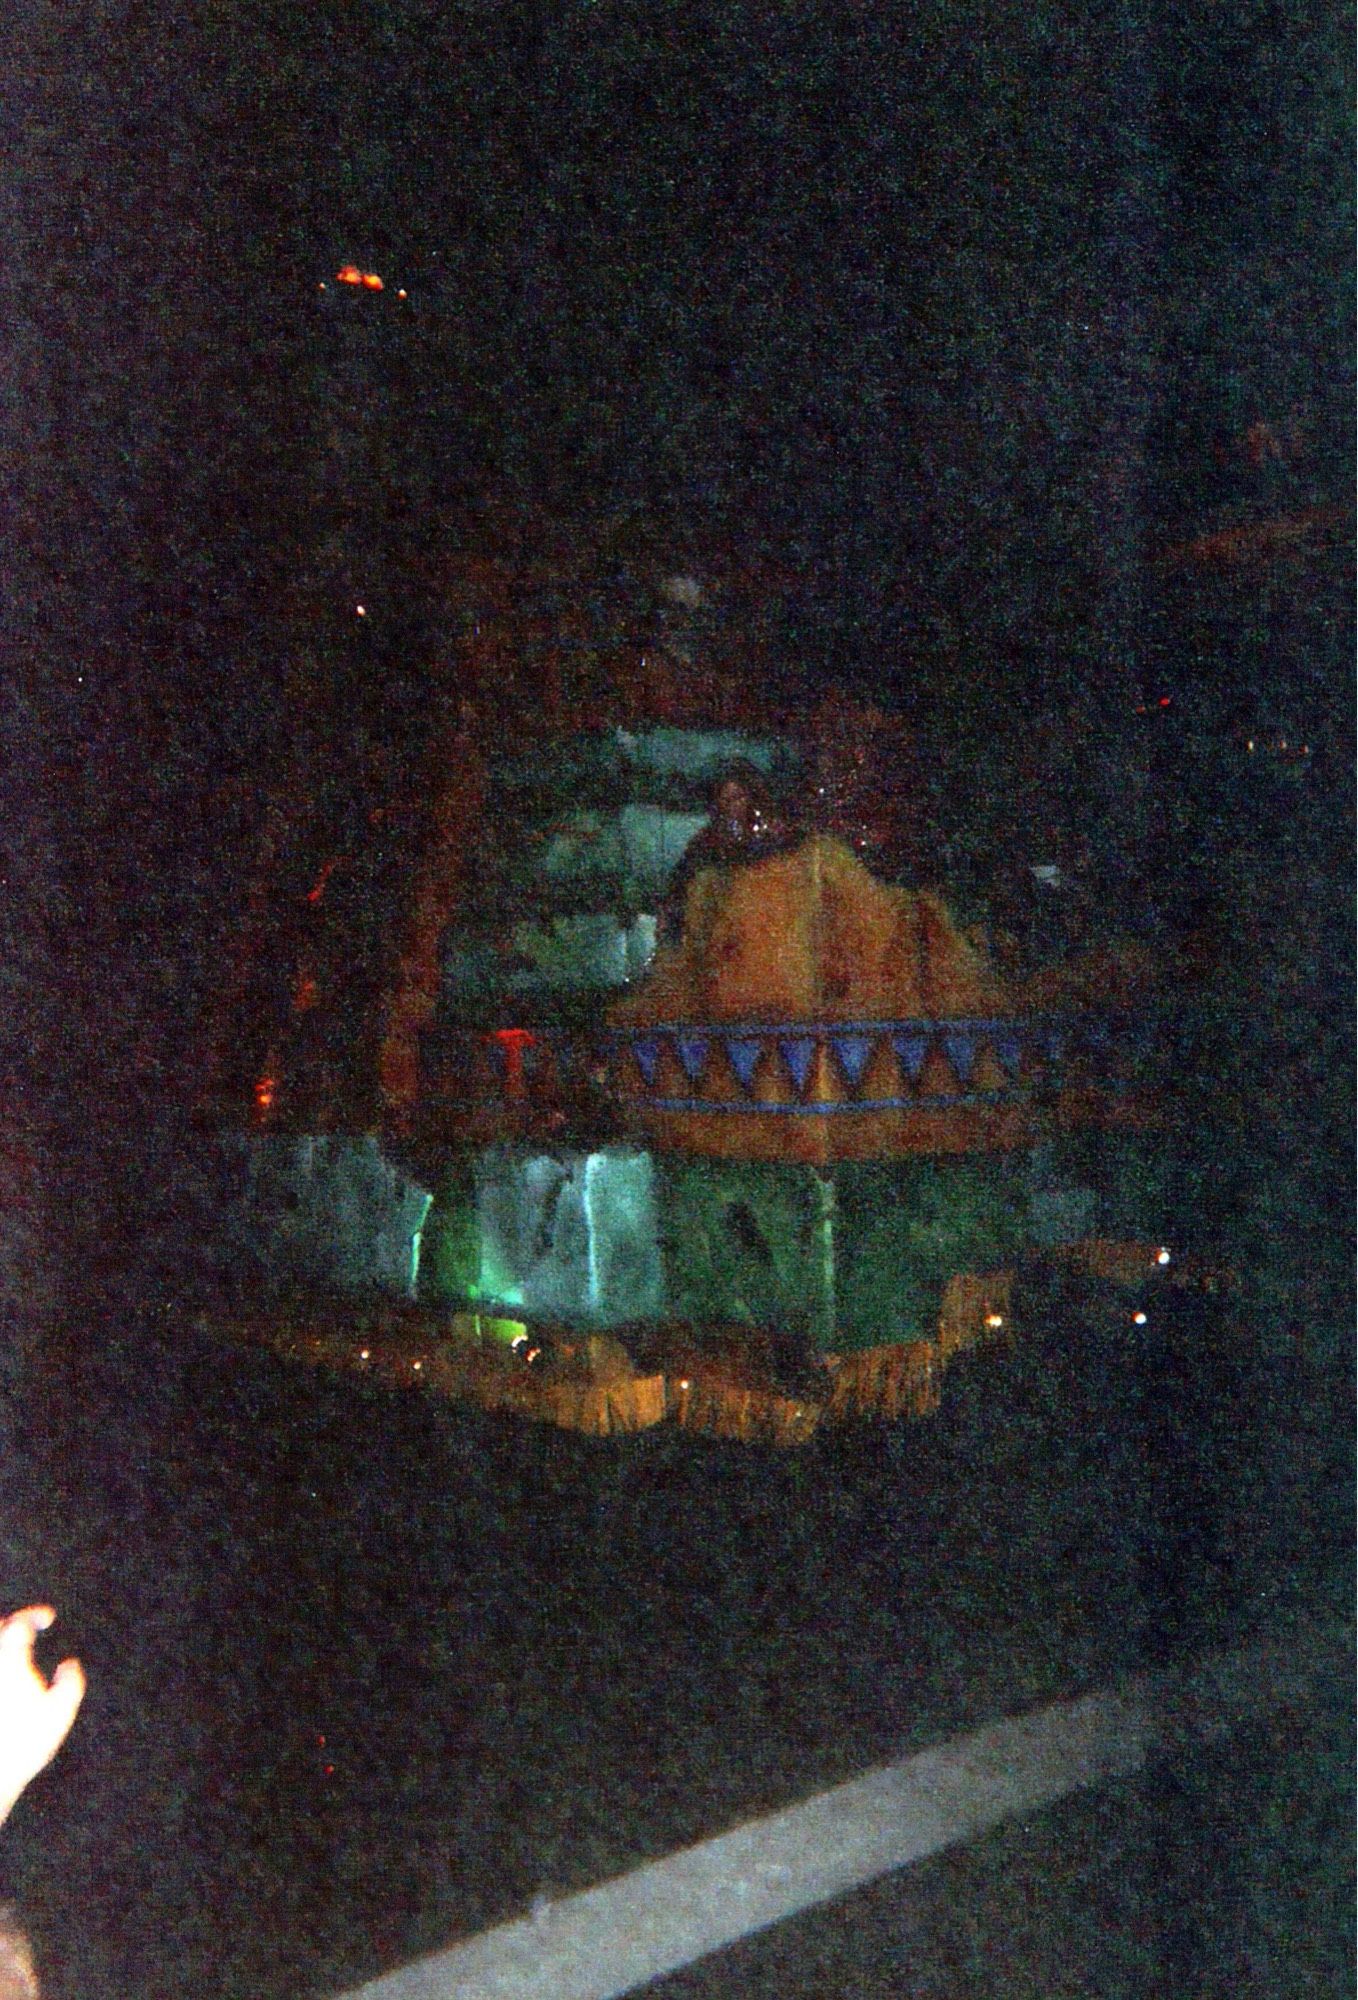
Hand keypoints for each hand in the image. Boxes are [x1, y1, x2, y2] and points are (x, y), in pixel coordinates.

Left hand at [0, 1607, 85, 1826]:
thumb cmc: (25, 1744)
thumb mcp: (60, 1712)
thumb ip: (71, 1683)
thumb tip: (69, 1664)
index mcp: (10, 1662)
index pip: (19, 1623)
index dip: (34, 1615)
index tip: (48, 1619)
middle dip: (10, 1625)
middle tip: (25, 1632)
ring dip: (3, 1646)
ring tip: (14, 1657)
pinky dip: (3, 1670)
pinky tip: (9, 1686)